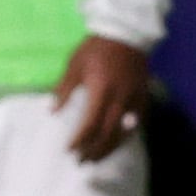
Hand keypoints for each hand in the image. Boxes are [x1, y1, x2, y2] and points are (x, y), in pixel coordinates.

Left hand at [55, 35, 151, 162]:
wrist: (126, 33)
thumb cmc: (96, 48)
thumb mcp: (74, 65)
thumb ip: (64, 90)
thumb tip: (51, 111)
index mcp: (102, 91)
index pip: (91, 124)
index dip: (80, 140)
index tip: (69, 150)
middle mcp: (121, 99)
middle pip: (108, 133)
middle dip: (94, 150)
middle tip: (82, 162)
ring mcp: (136, 99)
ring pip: (125, 132)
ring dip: (110, 147)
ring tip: (97, 158)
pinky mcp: (144, 97)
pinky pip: (138, 123)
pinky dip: (126, 136)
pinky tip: (118, 143)